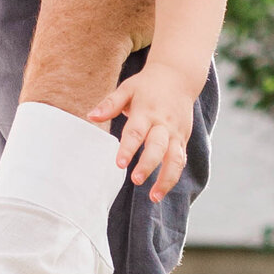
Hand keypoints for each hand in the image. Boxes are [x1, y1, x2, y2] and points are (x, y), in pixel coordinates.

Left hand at [89, 61, 193, 201]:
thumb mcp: (127, 88)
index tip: (119, 164)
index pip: (136, 132)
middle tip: (136, 180)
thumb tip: (91, 116)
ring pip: (175, 158)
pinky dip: (173, 176)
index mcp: (147, 111)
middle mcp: (163, 124)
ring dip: (166, 179)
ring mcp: (176, 133)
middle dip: (148, 165)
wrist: (179, 77)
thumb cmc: (147, 85)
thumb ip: (110, 104)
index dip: (128, 148)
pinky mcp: (183, 139)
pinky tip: (161, 190)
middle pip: (158, 147)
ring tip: (154, 197)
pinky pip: (180, 160)